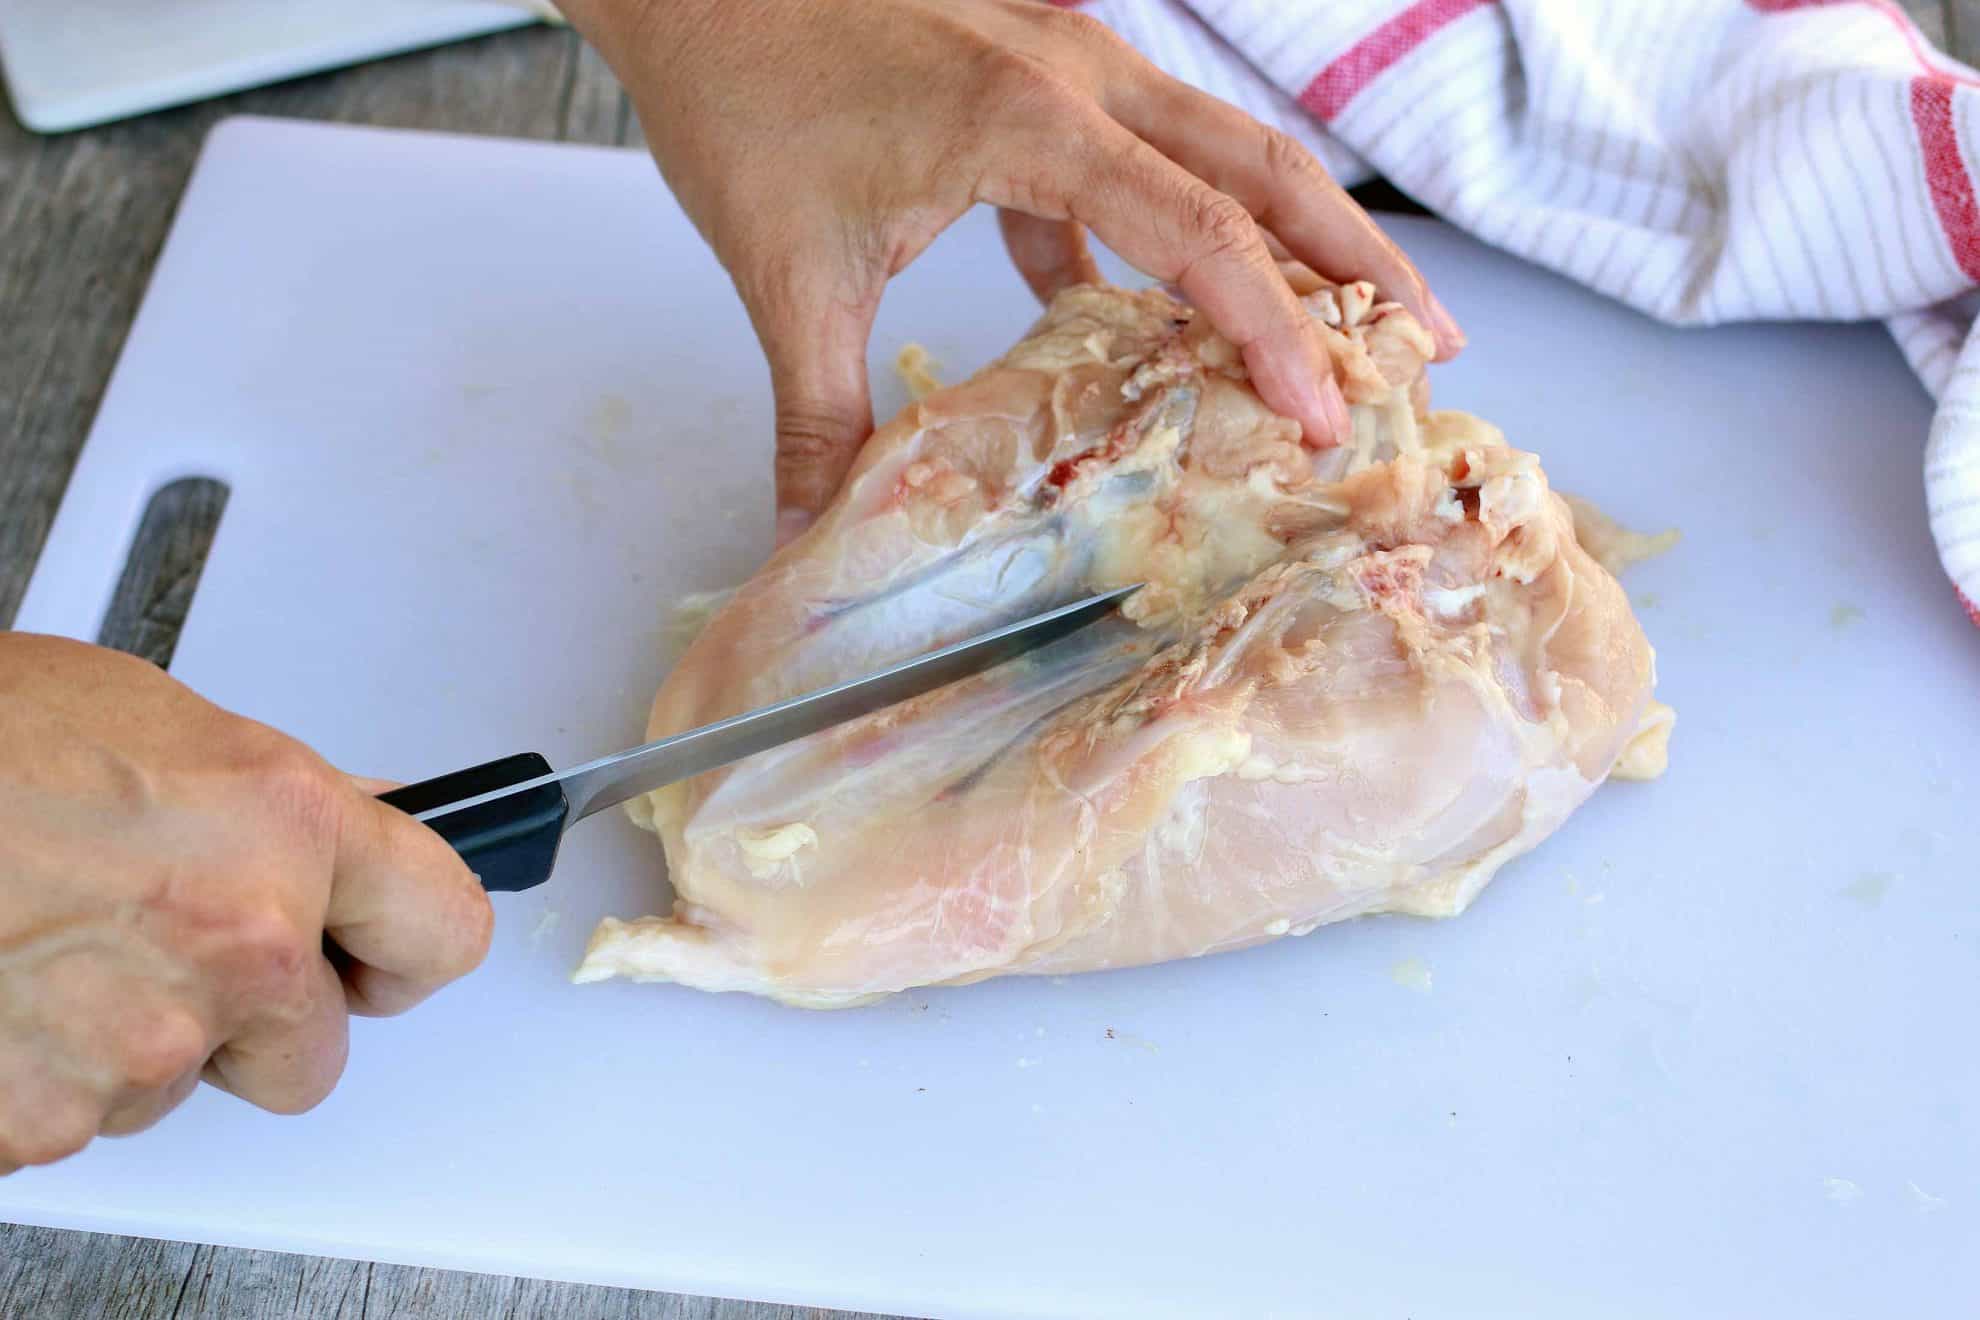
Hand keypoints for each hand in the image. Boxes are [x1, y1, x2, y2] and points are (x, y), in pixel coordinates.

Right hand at [0, 635, 491, 1172]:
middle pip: (314, 1050)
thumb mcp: (166, 725)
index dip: (407, 948)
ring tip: (54, 944)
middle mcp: (240, 942)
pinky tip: (11, 991)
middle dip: (257, 1019)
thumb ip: (281, 801)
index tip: (383, 954)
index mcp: (286, 827)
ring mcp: (145, 1042)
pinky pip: (82, 1120)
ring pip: (184, 1086)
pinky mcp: (50, 1119)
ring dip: (138, 1039)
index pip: (443, 927)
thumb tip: (367, 826)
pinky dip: (47, 1074)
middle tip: (170, 950)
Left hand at [559, 0, 1461, 542]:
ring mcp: (1064, 59)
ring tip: (1347, 318)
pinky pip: (1138, 152)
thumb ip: (818, 412)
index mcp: (1031, 122)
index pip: (1195, 233)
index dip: (1271, 329)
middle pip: (1262, 164)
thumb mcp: (786, 271)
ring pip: (1219, 146)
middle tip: (1432, 343)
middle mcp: (1076, 74)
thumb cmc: (740, 90)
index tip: (1320, 415)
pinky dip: (1170, 226)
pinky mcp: (1033, 68)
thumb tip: (813, 527)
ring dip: (1290, 232)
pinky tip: (1150, 305)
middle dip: (1358, 259)